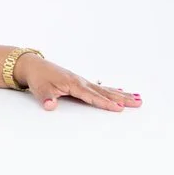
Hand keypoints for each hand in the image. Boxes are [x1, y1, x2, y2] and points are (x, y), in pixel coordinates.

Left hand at [16, 57, 140, 112]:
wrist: (35, 66)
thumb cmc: (38, 78)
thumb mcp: (40, 89)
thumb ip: (46, 99)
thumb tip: (50, 106)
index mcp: (74, 84)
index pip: (92, 96)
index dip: (106, 103)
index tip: (119, 108)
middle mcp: (82, 82)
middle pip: (105, 92)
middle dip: (122, 98)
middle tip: (138, 103)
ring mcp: (83, 81)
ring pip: (106, 89)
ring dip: (122, 94)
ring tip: (138, 99)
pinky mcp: (82, 82)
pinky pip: (101, 87)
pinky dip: (113, 90)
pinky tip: (123, 92)